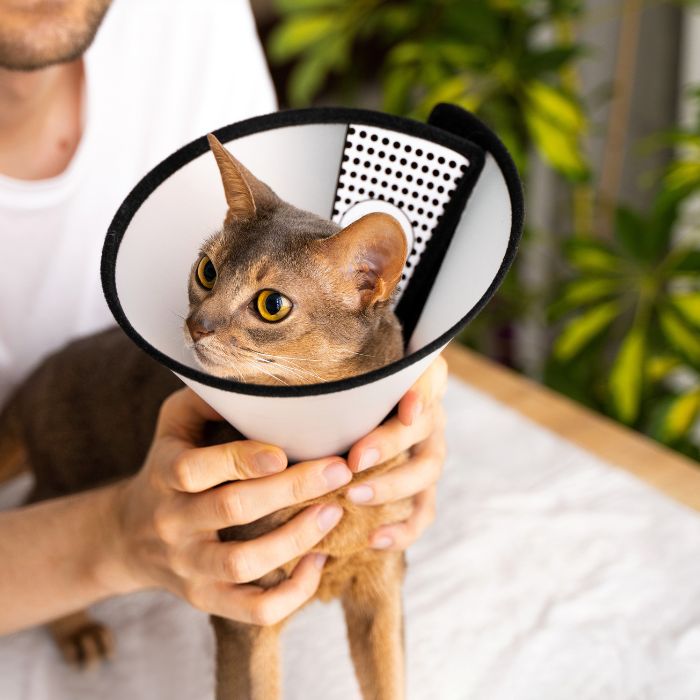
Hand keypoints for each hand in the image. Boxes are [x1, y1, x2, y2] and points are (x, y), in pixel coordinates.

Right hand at [108, 389, 353, 625]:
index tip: (283, 452)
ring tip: (334, 512)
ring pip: (242, 565)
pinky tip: (319, 562)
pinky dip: (292, 594)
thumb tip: (257, 379)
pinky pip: (252, 609)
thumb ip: (207, 399)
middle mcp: (173, 522)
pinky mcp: (206, 599)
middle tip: (338, 470)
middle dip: (290, 490)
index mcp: (165, 474)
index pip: (194, 469)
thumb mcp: (172, 424)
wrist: (129, 536)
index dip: (239, 460)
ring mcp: (189, 567)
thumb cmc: (167, 466)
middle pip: (231, 510)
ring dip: (295, 540)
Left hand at [345, 355, 447, 550]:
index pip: (430, 379)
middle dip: (389, 444)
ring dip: (392, 485)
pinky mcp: (423, 489)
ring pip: (426, 471)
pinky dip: (402, 529)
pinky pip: (423, 512)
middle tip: (354, 460)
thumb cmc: (340, 400)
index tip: (406, 409)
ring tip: (355, 496)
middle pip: (424, 427)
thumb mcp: (341, 383)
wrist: (352, 429)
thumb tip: (301, 388)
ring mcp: (428, 454)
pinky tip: (373, 538)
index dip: (422, 393)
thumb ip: (339, 381)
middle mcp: (427, 417)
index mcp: (414, 383)